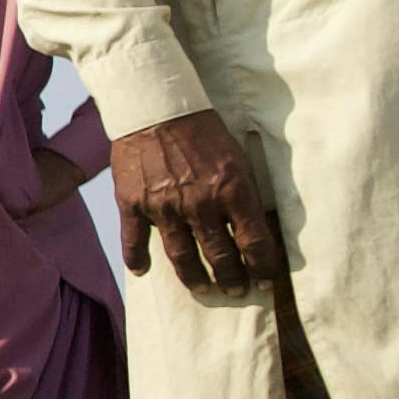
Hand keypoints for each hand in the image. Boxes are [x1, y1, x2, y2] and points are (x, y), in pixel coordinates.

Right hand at [109, 109, 282, 298]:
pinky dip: (137, 259)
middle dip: (232, 278)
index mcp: (231, 191)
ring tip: (203, 288)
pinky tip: (142, 271)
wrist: (156, 107)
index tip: (266, 279)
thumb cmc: (202, 129)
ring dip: (195, 278)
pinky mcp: (132, 204)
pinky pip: (135, 241)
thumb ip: (243, 192)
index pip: (253, 241)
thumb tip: (251, 225)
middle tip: (236, 290)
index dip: (262, 265)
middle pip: (220, 255)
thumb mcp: (237, 157)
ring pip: (181, 256)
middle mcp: (199, 204)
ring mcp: (163, 207)